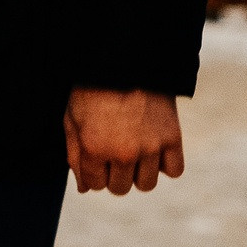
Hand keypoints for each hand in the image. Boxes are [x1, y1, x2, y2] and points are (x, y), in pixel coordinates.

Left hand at [64, 88, 182, 195]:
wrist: (125, 59)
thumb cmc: (93, 88)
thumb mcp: (72, 118)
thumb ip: (75, 155)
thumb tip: (84, 188)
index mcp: (94, 148)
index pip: (94, 185)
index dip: (92, 171)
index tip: (96, 155)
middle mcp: (123, 153)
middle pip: (119, 188)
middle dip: (113, 173)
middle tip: (113, 150)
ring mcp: (150, 147)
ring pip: (145, 184)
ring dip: (138, 172)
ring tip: (134, 151)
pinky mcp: (172, 138)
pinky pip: (173, 171)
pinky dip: (165, 164)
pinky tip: (154, 149)